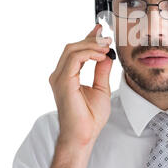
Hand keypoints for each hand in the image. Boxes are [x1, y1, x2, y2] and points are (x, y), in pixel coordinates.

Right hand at [49, 24, 113, 145]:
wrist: (84, 135)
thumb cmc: (90, 118)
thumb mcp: (101, 88)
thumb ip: (102, 70)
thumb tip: (107, 55)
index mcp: (67, 76)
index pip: (76, 51)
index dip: (88, 38)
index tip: (101, 31)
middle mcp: (59, 75)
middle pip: (73, 47)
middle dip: (91, 39)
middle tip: (108, 39)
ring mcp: (59, 78)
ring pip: (72, 50)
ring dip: (91, 45)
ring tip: (107, 47)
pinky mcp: (63, 82)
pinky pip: (74, 59)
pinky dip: (88, 53)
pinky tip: (101, 56)